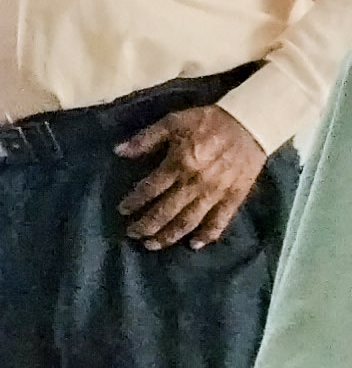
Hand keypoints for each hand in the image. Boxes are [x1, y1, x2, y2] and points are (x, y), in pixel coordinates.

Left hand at [115, 103, 270, 248]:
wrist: (250, 124)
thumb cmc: (207, 122)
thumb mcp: (172, 122)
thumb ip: (145, 138)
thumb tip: (118, 151)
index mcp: (179, 163)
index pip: (150, 189)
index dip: (134, 201)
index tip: (122, 210)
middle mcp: (196, 183)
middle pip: (166, 211)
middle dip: (147, 225)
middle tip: (132, 234)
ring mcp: (216, 193)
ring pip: (189, 221)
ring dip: (169, 236)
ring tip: (152, 245)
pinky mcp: (235, 198)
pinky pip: (220, 221)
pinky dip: (207, 235)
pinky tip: (194, 245)